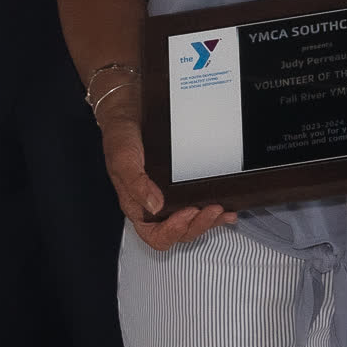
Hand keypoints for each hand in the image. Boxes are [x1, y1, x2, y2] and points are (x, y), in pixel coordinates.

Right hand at [99, 111, 233, 249]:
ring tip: (222, 211)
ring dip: (209, 221)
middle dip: (198, 225)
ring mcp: (168, 197)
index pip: (155, 235)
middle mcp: (153, 205)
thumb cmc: (121, 136)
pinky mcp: (180, 185)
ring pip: (192, 223)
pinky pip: (198, 205)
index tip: (187, 213)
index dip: (173, 231)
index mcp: (137, 206)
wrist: (129, 111)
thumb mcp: (123, 159)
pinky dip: (213, 210)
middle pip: (178, 232)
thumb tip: (154, 206)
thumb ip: (136, 184)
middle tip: (212, 209)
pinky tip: (225, 207)